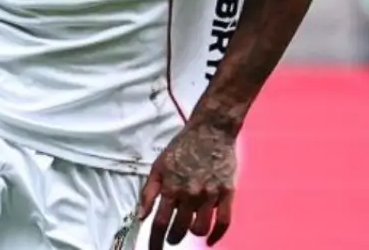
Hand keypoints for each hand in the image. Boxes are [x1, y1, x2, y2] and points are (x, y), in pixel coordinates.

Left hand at [140, 121, 236, 247]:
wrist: (211, 130)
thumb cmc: (182, 147)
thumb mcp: (159, 166)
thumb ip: (148, 192)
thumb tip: (141, 216)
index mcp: (171, 188)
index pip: (160, 224)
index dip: (155, 242)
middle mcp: (190, 194)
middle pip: (179, 230)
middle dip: (173, 238)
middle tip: (171, 238)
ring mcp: (210, 195)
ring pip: (200, 229)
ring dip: (192, 233)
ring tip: (188, 227)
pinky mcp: (227, 193)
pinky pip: (224, 222)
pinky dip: (217, 235)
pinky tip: (210, 240)